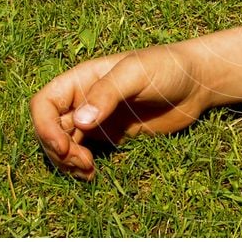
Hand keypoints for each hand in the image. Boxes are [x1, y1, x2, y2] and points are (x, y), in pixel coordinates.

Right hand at [30, 46, 208, 179]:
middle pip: (50, 129)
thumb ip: (107, 94)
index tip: (64, 146)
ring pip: (63, 145)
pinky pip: (83, 154)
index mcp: (82, 79)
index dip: (45, 127)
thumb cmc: (167, 67)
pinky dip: (80, 167)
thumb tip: (80, 121)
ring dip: (67, 162)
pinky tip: (93, 173)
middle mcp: (84, 100)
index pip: (45, 103)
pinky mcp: (111, 136)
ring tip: (88, 170)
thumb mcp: (137, 74)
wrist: (196, 84)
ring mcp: (96, 120)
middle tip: (83, 163)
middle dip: (58, 150)